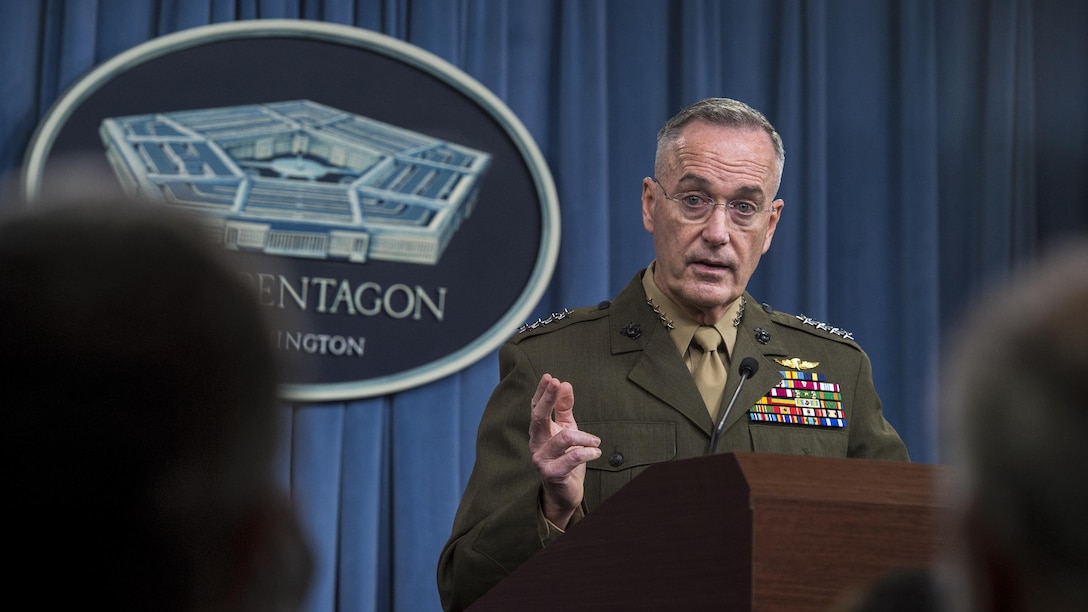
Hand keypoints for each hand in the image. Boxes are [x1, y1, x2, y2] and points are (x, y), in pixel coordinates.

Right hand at [528, 373, 601, 528]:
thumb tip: (564, 384)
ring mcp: (541, 459)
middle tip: (558, 383)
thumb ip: (564, 409)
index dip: (542, 392)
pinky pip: (572, 457)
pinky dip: (588, 452)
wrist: (565, 491)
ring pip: (563, 437)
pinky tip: (596, 452)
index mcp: (539, 431)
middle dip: (548, 398)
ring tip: (596, 441)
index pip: (536, 407)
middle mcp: (536, 443)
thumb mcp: (567, 429)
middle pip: (538, 417)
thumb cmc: (566, 458)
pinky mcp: (552, 473)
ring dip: (585, 436)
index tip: (550, 377)